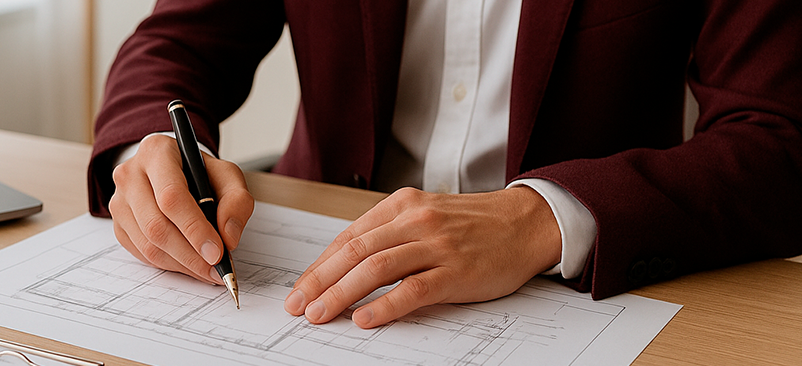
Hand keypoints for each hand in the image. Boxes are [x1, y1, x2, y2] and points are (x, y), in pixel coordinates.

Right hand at [109, 135, 254, 283]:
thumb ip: (236, 202)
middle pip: (156, 225)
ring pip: (148, 244)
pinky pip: (142, 254)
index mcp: (157, 152)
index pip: (171, 196)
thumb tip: (228, 238)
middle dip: (190, 254)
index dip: (195, 228)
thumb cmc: (200, 174)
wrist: (175, 172)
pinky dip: (170, 265)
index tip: (217, 252)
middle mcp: (130, 174)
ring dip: (182, 264)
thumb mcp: (227, 176)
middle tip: (216, 269)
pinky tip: (189, 263)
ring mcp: (119, 201)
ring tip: (207, 269)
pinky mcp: (119, 224)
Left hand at [283, 186, 560, 327]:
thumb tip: (345, 265)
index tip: (300, 287)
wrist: (528, 222)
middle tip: (297, 305)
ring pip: (375, 269)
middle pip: (354, 252)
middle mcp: (414, 221)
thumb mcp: (425, 215)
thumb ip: (389, 234)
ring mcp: (435, 245)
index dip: (319, 265)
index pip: (348, 237)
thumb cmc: (474, 224)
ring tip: (320, 314)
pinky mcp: (455, 271)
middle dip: (320, 281)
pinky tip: (365, 319)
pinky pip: (413, 290)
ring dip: (341, 294)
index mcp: (401, 206)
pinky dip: (385, 306)